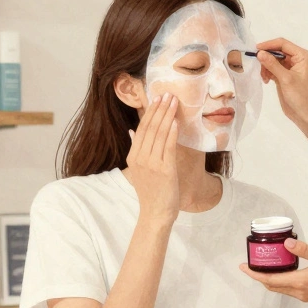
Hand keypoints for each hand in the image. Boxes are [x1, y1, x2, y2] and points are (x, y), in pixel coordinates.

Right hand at [125, 93, 179, 227]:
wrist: (156, 213)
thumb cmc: (150, 192)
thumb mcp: (138, 169)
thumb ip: (136, 149)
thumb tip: (132, 131)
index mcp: (133, 156)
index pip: (141, 129)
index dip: (150, 112)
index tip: (157, 98)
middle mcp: (140, 158)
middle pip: (150, 128)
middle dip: (160, 109)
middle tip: (168, 94)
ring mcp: (151, 164)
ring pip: (159, 134)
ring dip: (167, 116)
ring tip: (174, 102)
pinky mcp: (164, 170)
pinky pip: (168, 147)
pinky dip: (172, 132)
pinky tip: (176, 122)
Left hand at [240, 238, 307, 303]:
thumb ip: (304, 249)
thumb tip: (287, 242)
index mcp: (300, 282)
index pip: (270, 280)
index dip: (254, 274)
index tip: (242, 267)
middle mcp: (299, 292)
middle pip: (272, 286)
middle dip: (259, 277)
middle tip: (250, 265)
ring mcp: (305, 296)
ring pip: (281, 289)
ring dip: (270, 279)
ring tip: (264, 266)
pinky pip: (289, 289)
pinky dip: (281, 281)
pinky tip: (284, 271)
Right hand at [255, 38, 307, 125]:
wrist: (304, 114)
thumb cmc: (299, 96)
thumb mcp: (285, 79)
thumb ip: (272, 65)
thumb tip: (259, 53)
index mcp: (301, 55)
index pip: (282, 44)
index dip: (269, 45)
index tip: (255, 50)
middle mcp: (296, 58)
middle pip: (276, 51)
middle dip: (266, 57)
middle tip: (256, 64)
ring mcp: (289, 67)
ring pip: (272, 59)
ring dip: (265, 66)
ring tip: (263, 77)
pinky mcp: (283, 75)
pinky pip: (272, 68)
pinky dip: (267, 72)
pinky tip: (266, 80)